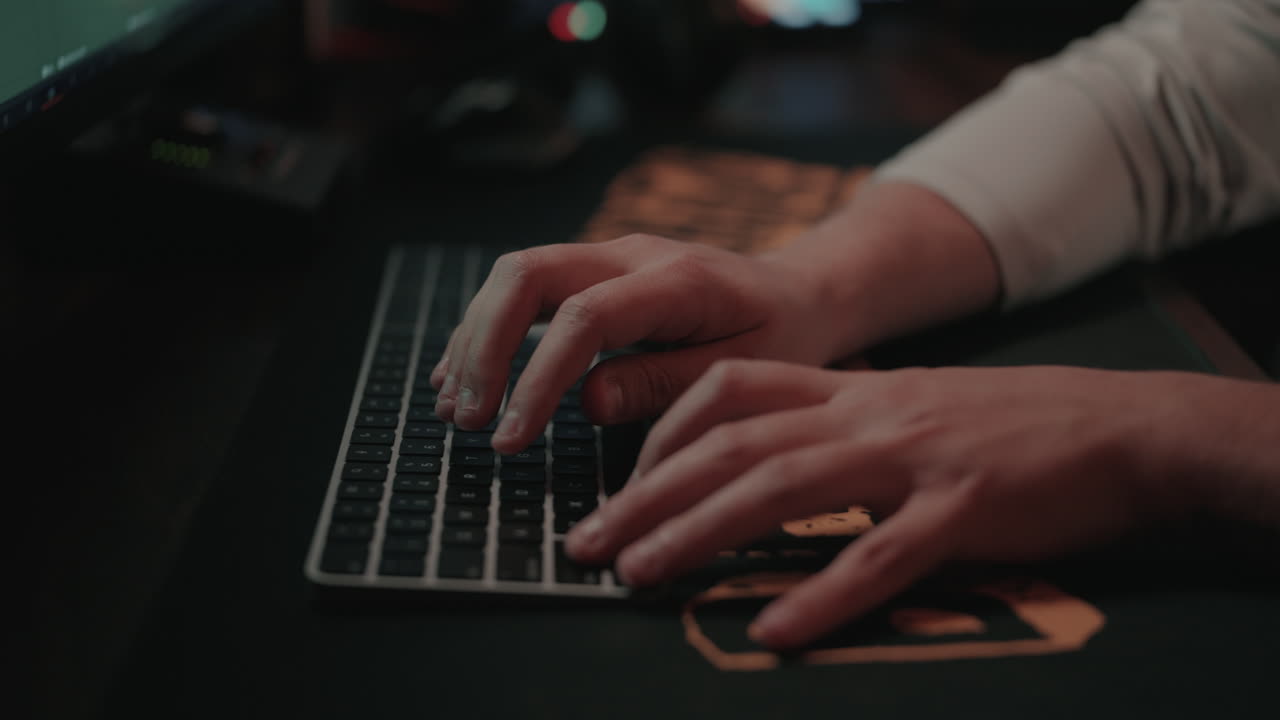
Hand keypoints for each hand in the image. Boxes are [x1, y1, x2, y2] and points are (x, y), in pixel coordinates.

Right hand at [429, 234, 842, 452]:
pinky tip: (463, 377)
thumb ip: (667, 384)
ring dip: (475, 339)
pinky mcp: (596, 271)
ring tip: (453, 410)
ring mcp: (609, 255)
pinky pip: (528, 288)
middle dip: (484, 347)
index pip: (584, 317)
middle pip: (527, 273)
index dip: (537, 379)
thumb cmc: (781, 336)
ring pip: (516, 275)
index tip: (512, 439)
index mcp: (677, 280)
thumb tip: (589, 401)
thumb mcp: (745, 371)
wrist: (799, 291)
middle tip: (469, 421)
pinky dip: (489, 331)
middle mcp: (633, 254)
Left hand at [566, 360, 1206, 648]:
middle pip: (733, 442)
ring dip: (700, 532)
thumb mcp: (911, 408)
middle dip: (648, 493)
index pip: (731, 389)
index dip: (662, 435)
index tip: (620, 484)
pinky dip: (821, 595)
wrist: (1124, 427)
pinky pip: (881, 558)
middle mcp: (868, 414)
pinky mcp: (964, 512)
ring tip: (640, 574)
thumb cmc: (1011, 427)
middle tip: (588, 543)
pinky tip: (773, 632)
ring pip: (784, 487)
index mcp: (852, 389)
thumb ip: (839, 427)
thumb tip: (765, 467)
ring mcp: (913, 460)